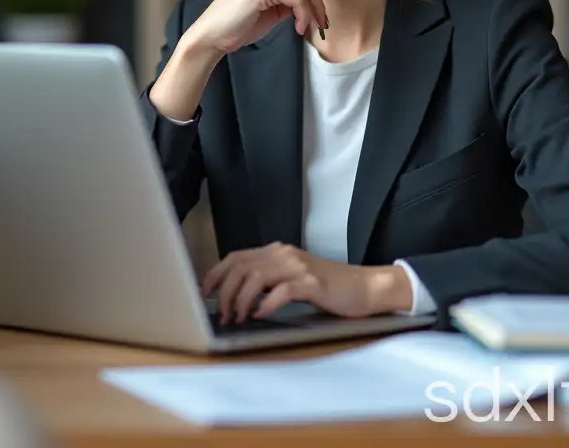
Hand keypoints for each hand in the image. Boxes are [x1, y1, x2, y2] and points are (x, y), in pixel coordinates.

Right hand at [186, 0, 327, 54]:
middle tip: (320, 22)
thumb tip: (310, 0)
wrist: (211, 36)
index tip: (317, 12)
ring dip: (313, 10)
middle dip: (317, 0)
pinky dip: (304, 14)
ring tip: (308, 27)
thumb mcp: (268, 6)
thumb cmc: (237, 24)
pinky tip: (297, 27)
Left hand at [201, 242, 411, 321]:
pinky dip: (267, 303)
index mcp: (277, 252)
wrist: (363, 287)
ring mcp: (299, 267)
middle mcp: (285, 255)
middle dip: (225, 291)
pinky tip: (262, 315)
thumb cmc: (327, 287)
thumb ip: (268, 281)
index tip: (205, 292)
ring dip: (242, 300)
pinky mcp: (312, 283)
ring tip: (239, 318)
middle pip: (241, 266)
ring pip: (256, 277)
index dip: (216, 274)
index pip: (236, 257)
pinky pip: (282, 290)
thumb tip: (237, 297)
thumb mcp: (292, 278)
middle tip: (223, 313)